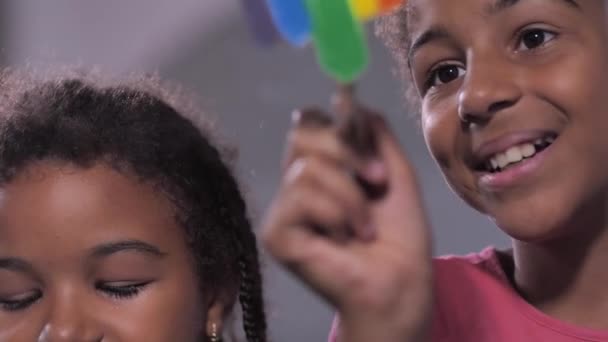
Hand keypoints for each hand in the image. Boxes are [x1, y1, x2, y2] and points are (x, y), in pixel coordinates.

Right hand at [262, 106, 433, 341]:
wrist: (401, 280)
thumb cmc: (401, 235)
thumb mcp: (395, 174)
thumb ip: (375, 135)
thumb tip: (347, 99)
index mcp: (323, 170)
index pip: (307, 125)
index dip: (330, 121)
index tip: (358, 127)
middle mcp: (298, 185)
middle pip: (300, 135)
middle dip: (346, 153)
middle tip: (377, 180)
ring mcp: (284, 210)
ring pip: (306, 169)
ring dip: (349, 196)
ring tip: (365, 226)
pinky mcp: (276, 233)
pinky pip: (300, 197)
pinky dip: (334, 213)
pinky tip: (344, 239)